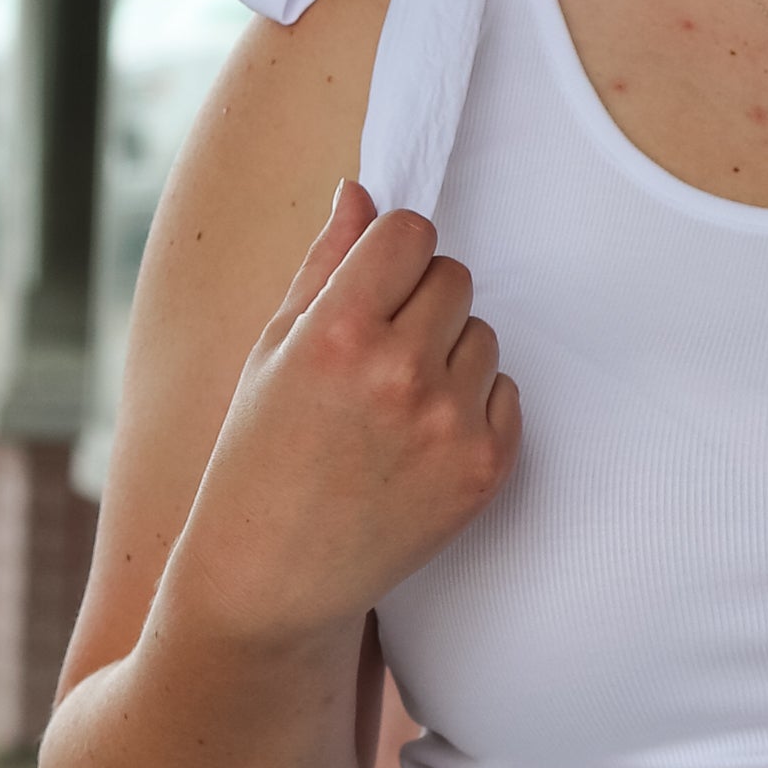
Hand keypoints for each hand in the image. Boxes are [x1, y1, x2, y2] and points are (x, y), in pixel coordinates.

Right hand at [159, 180, 520, 652]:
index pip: (410, 233)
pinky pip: (506, 393)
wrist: (274, 576)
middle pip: (454, 276)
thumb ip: (325, 265)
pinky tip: (419, 440)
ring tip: (393, 404)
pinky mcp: (484, 469)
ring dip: (449, 353)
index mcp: (337, 333)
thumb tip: (363, 192)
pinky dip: (473, 406)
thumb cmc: (261, 454)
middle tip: (378, 351)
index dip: (393, 254)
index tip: (375, 284)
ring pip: (483, 334)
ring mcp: (449, 425)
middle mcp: (400, 374)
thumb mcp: (273, 350)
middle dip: (421, 300)